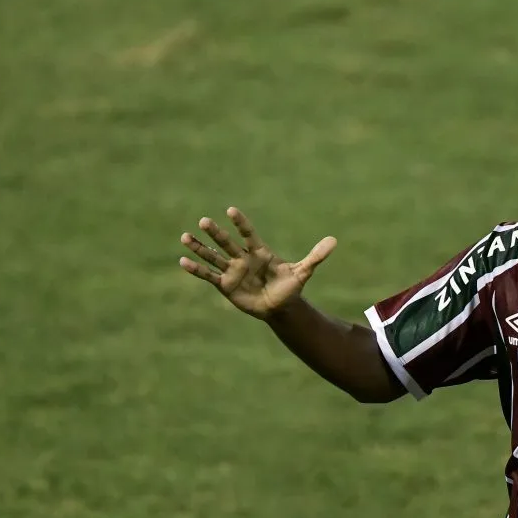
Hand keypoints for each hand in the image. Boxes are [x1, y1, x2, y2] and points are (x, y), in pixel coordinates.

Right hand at [179, 207, 336, 318]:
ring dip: (199, 248)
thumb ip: (316, 256)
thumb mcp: (303, 271)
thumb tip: (334, 241)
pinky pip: (208, 276)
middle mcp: (243, 258)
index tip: (231, 211)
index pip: (248, 234)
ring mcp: (232, 271)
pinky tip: (182, 261)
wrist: (280, 307)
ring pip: (213, 257)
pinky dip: (197, 269)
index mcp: (259, 252)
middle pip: (227, 243)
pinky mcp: (225, 285)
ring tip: (184, 237)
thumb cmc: (290, 287)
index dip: (241, 224)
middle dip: (216, 233)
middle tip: (203, 221)